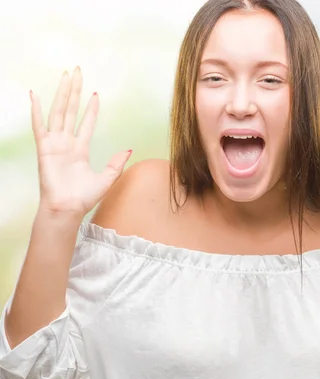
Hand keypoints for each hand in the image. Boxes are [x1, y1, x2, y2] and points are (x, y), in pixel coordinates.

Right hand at [31, 67, 131, 216]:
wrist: (68, 208)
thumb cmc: (83, 198)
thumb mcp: (107, 179)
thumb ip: (116, 164)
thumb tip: (128, 149)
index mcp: (80, 150)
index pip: (86, 123)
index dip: (91, 109)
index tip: (95, 94)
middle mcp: (66, 143)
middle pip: (71, 111)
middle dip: (75, 91)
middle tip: (78, 72)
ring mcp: (54, 144)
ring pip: (58, 112)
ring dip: (62, 94)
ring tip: (66, 76)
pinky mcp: (44, 148)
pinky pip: (39, 126)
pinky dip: (36, 110)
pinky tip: (35, 95)